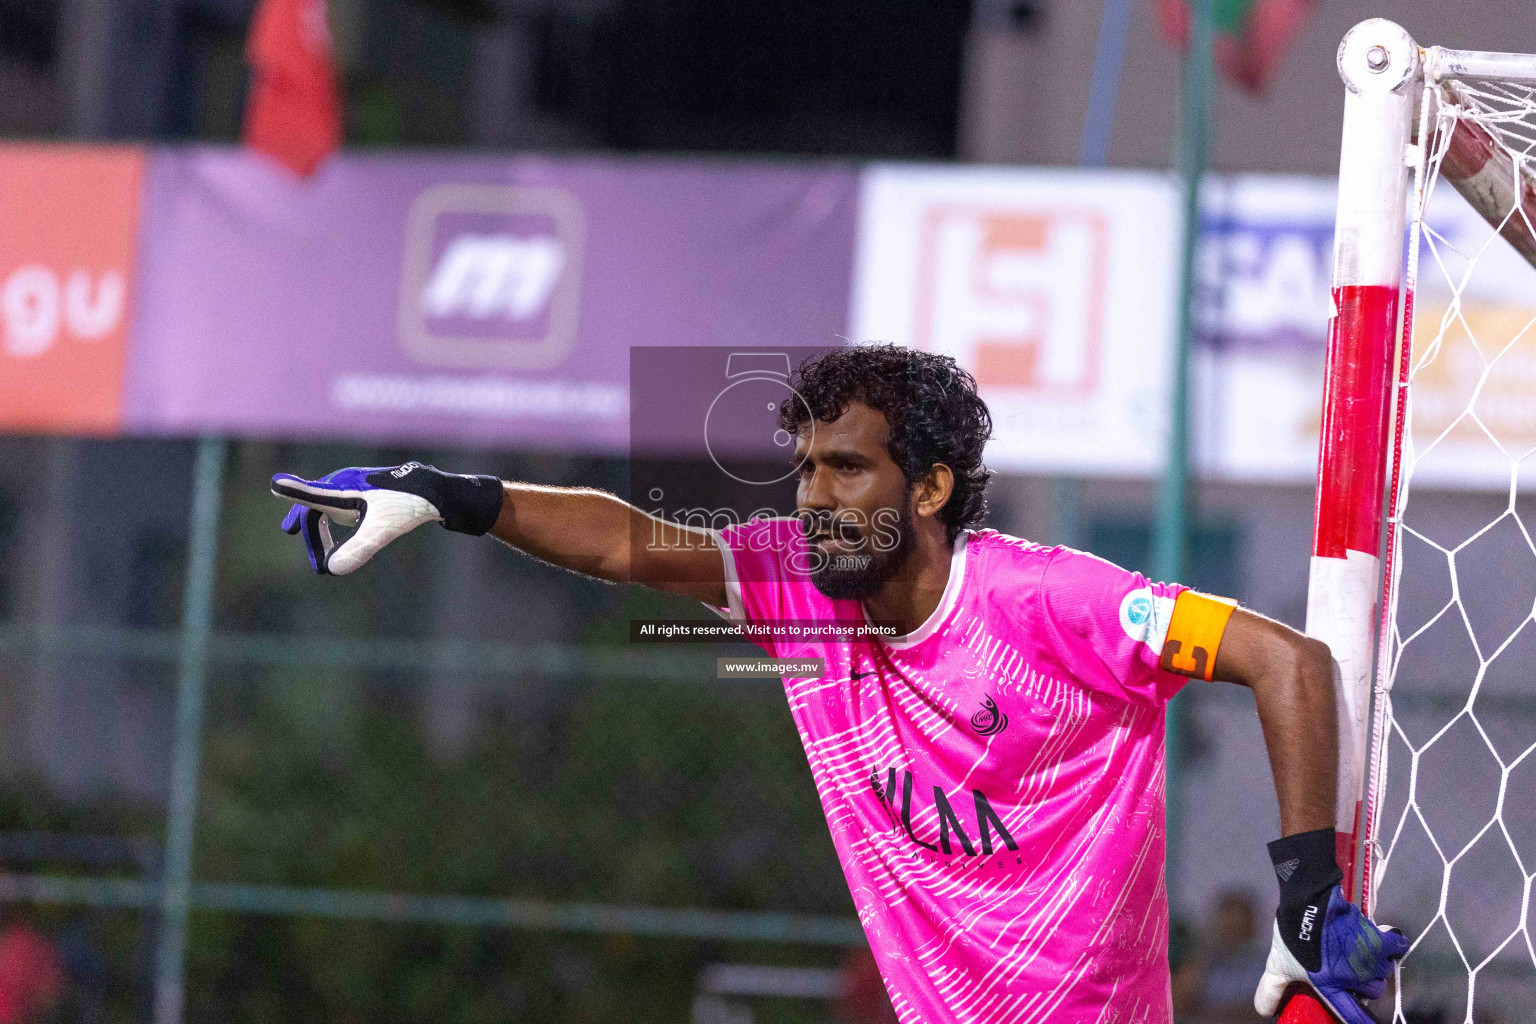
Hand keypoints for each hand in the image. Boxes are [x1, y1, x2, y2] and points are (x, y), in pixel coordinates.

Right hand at [271, 463, 503, 574]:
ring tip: (307, 544)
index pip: (311, 494)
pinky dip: (330, 521)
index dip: (293, 492)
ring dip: (316, 526)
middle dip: (309, 532)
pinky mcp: (364, 491)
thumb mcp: (383, 531)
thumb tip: (332, 570)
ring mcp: (353, 486)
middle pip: (314, 507)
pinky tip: (337, 533)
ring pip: (325, 506)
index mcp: (343, 487)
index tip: (275, 484)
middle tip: (311, 559)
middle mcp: (343, 483)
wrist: (436, 491)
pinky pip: (338, 505)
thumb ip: (358, 549)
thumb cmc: (408, 506)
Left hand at [1254, 886, 1408, 1023]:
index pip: (1354, 1017)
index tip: (1366, 1023)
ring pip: (1383, 971)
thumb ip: (1271, 989)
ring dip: (1375, 964)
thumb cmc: (1293, 934)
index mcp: (1330, 987)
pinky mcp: (1378, 940)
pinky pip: (1397, 948)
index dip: (1361, 1021)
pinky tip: (1384, 940)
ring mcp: (1368, 960)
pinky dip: (1394, 944)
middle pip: (1372, 992)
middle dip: (1364, 984)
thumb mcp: (1278, 964)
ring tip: (1358, 951)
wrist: (1308, 902)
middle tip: (1351, 970)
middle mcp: (1354, 979)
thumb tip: (1264, 1012)